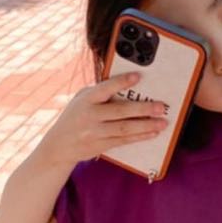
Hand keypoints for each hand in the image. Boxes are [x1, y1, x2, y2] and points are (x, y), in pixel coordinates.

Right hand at [37, 72, 169, 165]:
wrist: (59, 146)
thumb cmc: (75, 117)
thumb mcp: (81, 100)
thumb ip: (99, 92)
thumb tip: (124, 85)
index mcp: (86, 100)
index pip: (105, 88)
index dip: (122, 82)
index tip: (138, 77)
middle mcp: (90, 116)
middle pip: (120, 111)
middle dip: (143, 109)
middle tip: (160, 107)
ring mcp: (95, 132)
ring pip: (125, 128)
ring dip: (146, 125)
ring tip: (162, 122)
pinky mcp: (100, 145)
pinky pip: (123, 140)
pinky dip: (139, 136)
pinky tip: (151, 133)